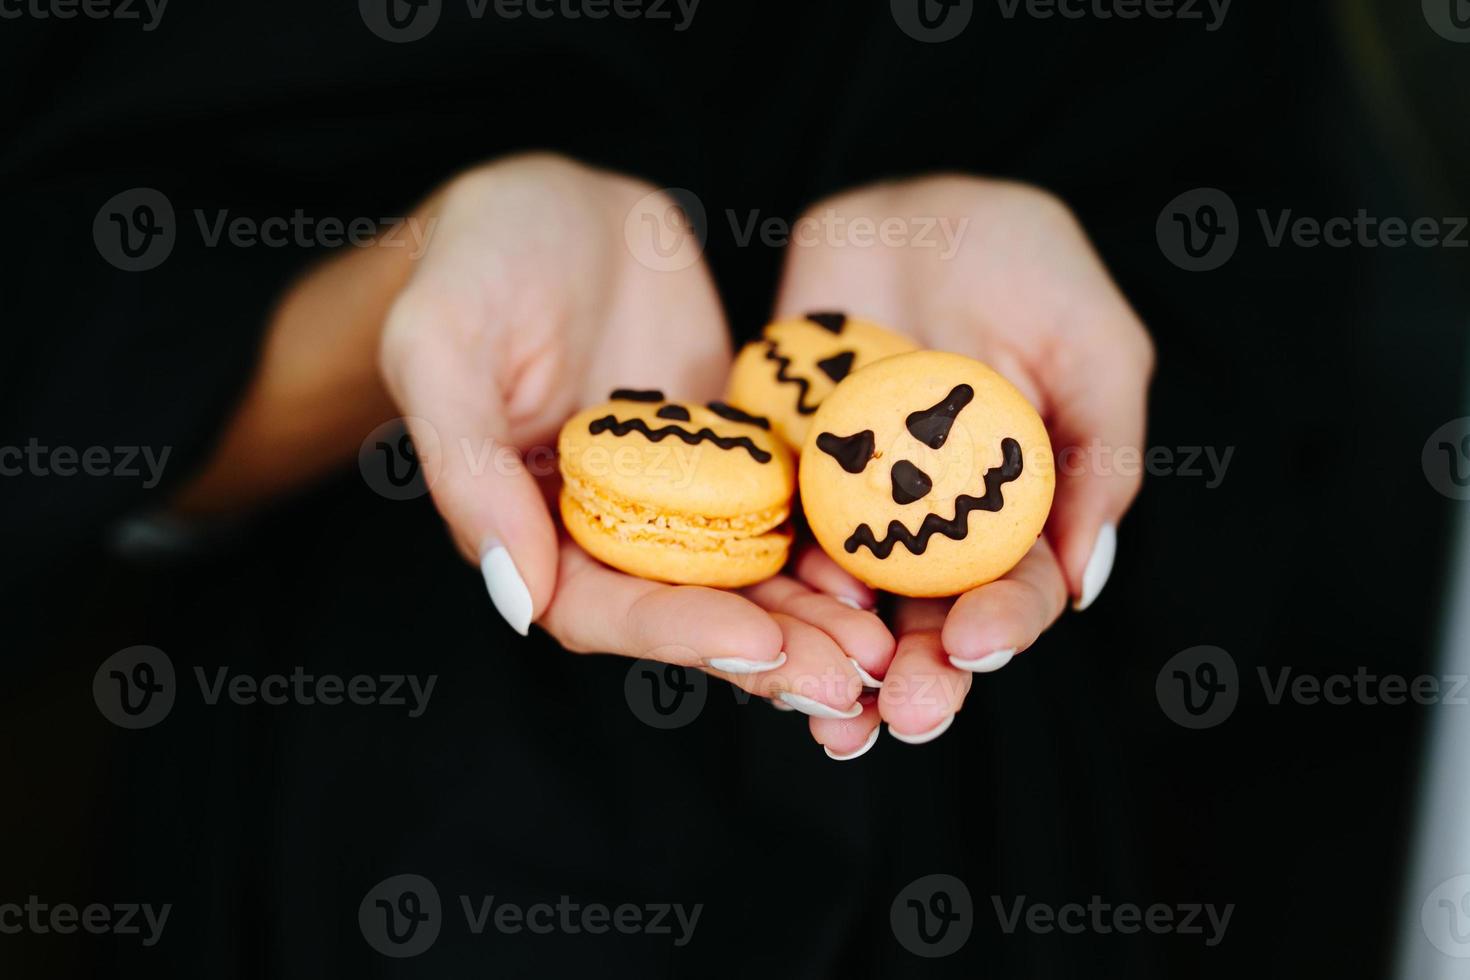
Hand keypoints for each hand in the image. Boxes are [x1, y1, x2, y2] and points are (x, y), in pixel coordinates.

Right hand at [379, 154, 877, 715]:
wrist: (552, 205)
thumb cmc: (473, 265)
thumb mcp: (442, 345)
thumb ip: (468, 470)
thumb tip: (516, 598)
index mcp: (529, 528)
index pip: (604, 609)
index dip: (680, 632)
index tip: (757, 645)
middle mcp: (608, 529)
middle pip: (690, 612)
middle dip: (770, 651)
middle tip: (851, 682)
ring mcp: (678, 495)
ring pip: (748, 577)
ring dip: (814, 620)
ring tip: (884, 651)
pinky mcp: (735, 456)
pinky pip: (786, 510)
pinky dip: (831, 545)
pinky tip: (888, 568)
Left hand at [774, 176, 1153, 753]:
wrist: (913, 205)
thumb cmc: (1026, 266)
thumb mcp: (1094, 347)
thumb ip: (1102, 457)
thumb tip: (1087, 582)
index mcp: (1015, 513)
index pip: (1013, 588)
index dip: (1003, 624)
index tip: (978, 644)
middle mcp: (932, 527)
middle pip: (925, 619)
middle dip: (921, 675)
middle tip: (906, 714)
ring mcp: (854, 507)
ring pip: (844, 602)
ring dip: (838, 662)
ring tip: (830, 714)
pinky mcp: (784, 476)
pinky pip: (769, 538)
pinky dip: (765, 587)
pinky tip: (760, 625)